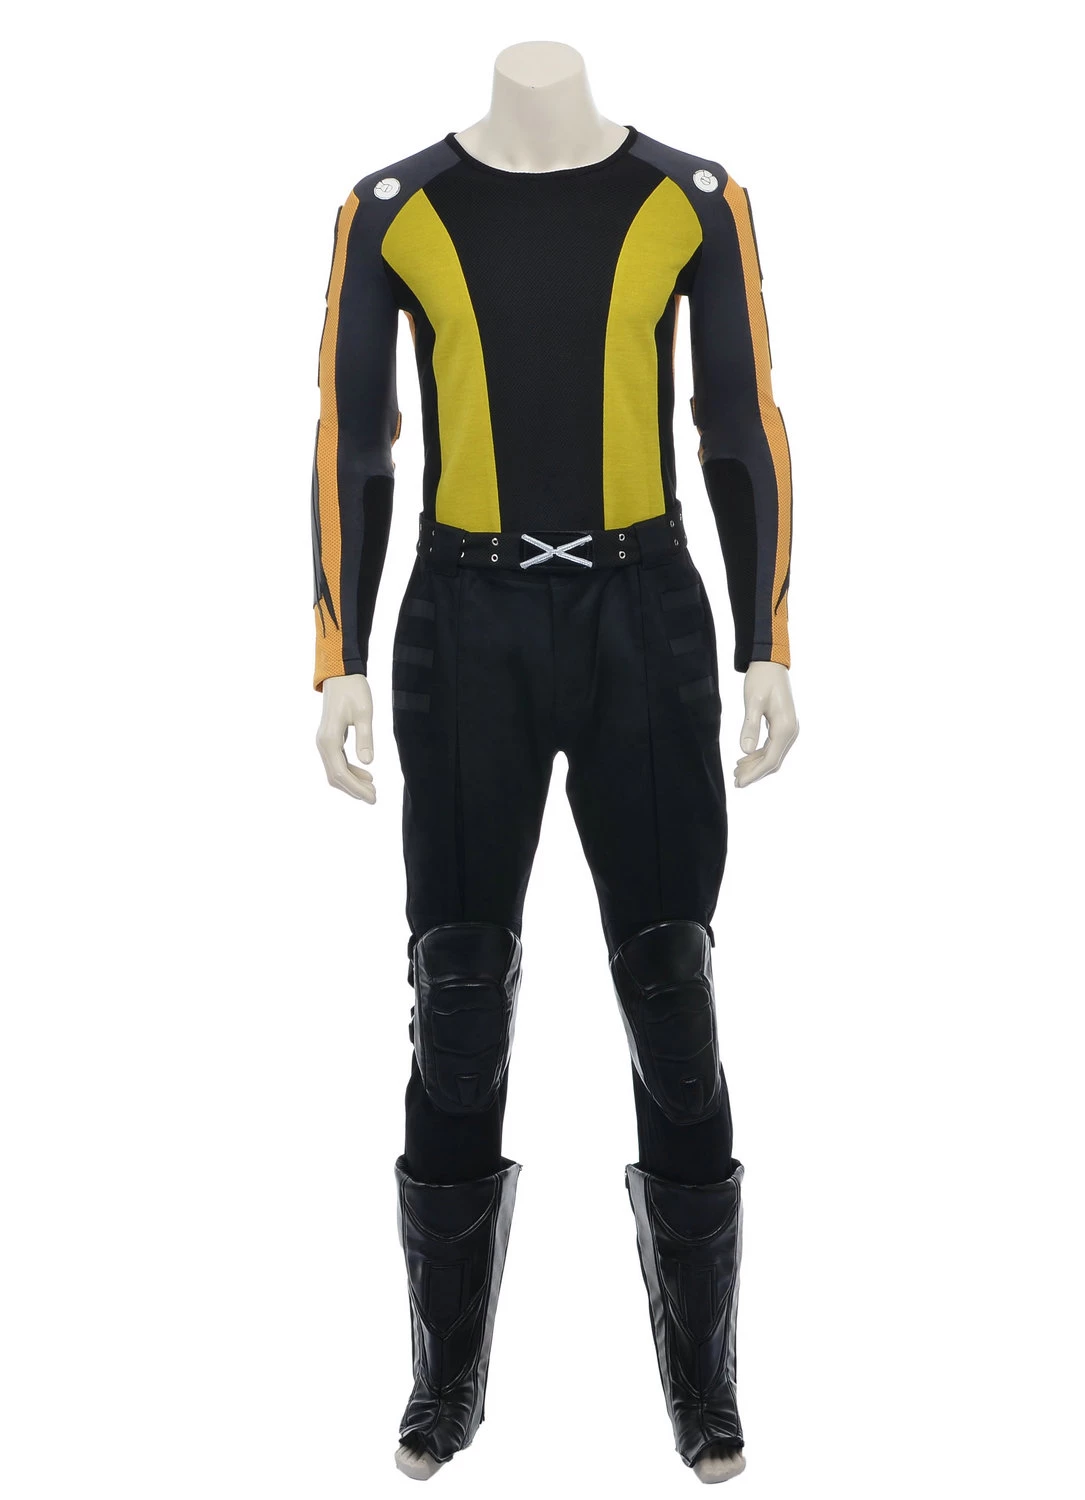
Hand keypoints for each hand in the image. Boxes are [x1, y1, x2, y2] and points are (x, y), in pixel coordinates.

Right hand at [316, 673, 376, 802]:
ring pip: (335, 771)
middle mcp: (322, 744)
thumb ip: (365, 738)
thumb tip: (368, 762)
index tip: (373, 798)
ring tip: (372, 790)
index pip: (341, 773)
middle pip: (335, 777)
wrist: (340, 675)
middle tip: (374, 798)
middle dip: (354, 790)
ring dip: (352, 783)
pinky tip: (366, 775)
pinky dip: (350, 771)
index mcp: (329, 740)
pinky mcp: (329, 739)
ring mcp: (324, 742)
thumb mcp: (364, 713)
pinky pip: (337, 762)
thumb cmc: (353, 690)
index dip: (356, 789)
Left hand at [735, 662, 798, 787]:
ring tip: (736, 771)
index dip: (754, 774)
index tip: (739, 783)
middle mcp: (791, 731)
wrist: (770, 664)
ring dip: (756, 766)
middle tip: (735, 781)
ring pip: (773, 756)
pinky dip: (759, 755)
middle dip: (754, 773)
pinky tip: (744, 758)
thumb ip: (750, 726)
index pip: (770, 760)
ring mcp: (789, 729)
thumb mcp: (753, 702)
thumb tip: (745, 751)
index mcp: (785, 728)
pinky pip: (772, 747)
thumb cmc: (761, 680)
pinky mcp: (783, 726)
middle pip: (773, 762)